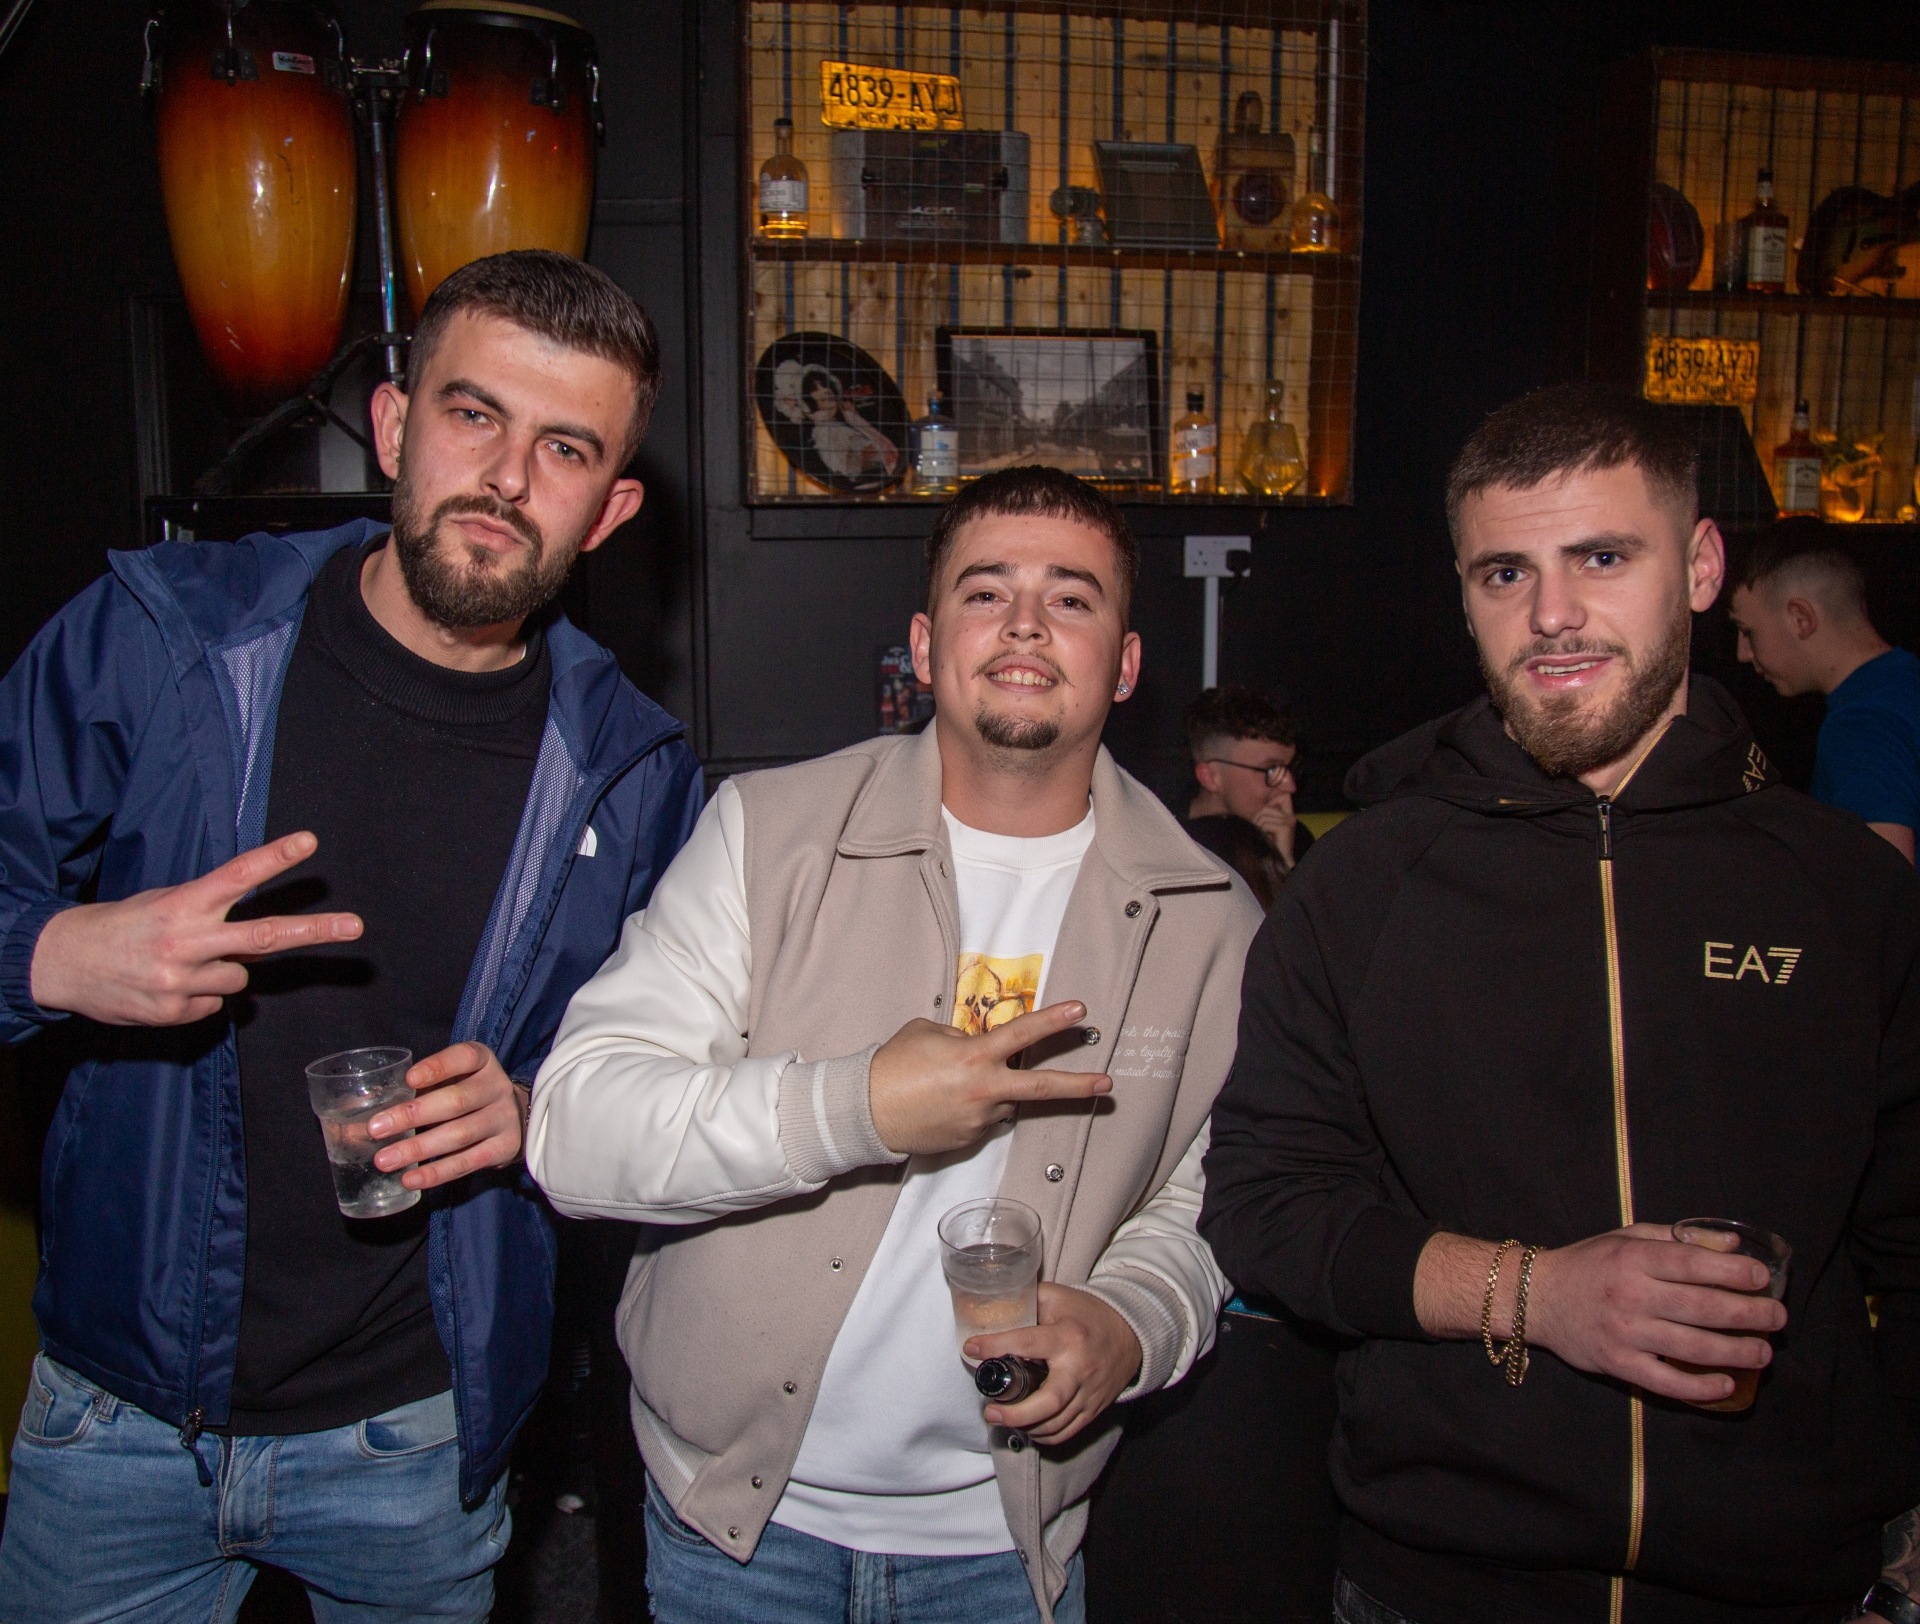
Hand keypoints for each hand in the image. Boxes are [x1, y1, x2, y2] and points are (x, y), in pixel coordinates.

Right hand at [28, 831, 361, 1025]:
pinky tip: (168, 987)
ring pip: (240, 979)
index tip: (309, 840)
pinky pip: (213, 1006)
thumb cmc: (124, 926)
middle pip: (265, 936)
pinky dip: (200, 997)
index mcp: (184, 904)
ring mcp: (182, 979)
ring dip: (224, 972)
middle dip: (315, 931)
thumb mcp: (165, 904)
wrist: (63, 963)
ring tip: (182, 965)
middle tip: (356, 925)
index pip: (236, 875)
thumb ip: (212, 917)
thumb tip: (260, 946)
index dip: (275, 858)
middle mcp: (187, 939)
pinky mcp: (175, 1010)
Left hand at [368, 1042, 525, 1190]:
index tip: (408, 1078)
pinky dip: (435, 1173)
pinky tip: (409, 1178)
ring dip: (417, 1149)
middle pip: (456, 1101)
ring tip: (384, 1160)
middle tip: (375, 1129)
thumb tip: (364, 1108)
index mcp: (483, 1062)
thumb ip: (422, 1086)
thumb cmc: (470, 1092)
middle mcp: (497, 1088)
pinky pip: (466, 1163)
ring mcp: (503, 1120)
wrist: (517, 1116)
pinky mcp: (502, 1149)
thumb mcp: (456, 1077)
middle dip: (412, 1115)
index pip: (464, 1057)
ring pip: (459, 1135)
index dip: (438, 1067)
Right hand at [867, 1001, 1110, 1155]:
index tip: (1081, 1012)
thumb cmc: (892, 1066)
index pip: (1023, 1034)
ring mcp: (979, 1119)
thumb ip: (960, 1037)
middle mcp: (984, 1089)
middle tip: (1107, 1084)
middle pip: (1041, 1087)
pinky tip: (945, 1104)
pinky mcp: (969, 1139)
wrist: (865, 1112)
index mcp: (974, 1056)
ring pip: (1004, 1101)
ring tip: (951, 1087)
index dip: (1054, 1021)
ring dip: (994, 1092)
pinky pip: (983, 1119)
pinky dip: (974, 1109)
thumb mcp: (927, 1033)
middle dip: (1078, 1085)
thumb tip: (976, 1044)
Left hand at [966, 1283, 1142, 1444]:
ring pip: (1056, 1423)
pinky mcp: (1094, 1408)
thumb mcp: (1059, 1297)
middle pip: (1049, 1402)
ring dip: (1026, 1426)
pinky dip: (1045, 1435)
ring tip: (1002, 1418)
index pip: (1026, 1343)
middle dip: (1015, 1414)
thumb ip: (1029, 1300)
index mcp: (1067, 1336)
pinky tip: (1028, 1427)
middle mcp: (1079, 1368)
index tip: (971, 1349)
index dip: (995, 1346)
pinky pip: (1067, 1432)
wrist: (1131, 1333)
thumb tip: (995, 1307)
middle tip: (990, 1412)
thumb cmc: (1088, 1314)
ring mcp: (1089, 1392)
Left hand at [1250, 793, 1296, 866]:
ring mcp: (1289, 822)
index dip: (1270, 801)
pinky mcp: (1285, 828)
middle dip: (1257, 818)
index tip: (1263, 815)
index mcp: (1288, 815)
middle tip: (1258, 829)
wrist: (1280, 862)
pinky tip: (1265, 838)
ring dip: (1258, 825)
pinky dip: (1261, 831)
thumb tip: (1256, 805)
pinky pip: (1266, 823)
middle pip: (1266, 807)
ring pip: (1264, 815)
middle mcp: (1291, 817)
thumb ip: (1266, 815)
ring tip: (1262, 835)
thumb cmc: (1270, 845)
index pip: (1283, 796)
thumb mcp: (1268, 827)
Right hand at [1525, 1223, 1786, 1404]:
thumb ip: (1678, 1240)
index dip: (1733, 1271)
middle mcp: (1631, 1296)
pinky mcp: (1619, 1364)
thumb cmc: (1590, 1264)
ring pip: (1692, 1347)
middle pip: (1702, 1307)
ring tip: (1763, 1351)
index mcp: (1633, 1259)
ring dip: (1736, 1351)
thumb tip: (1732, 1245)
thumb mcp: (1628, 1238)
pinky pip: (1667, 1382)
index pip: (1692, 1264)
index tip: (1762, 1278)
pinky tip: (1726, 1384)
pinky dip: (1700, 1387)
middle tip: (1778, 1317)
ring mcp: (1625, 1333)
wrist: (1538, 1297)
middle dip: (1749, 1313)